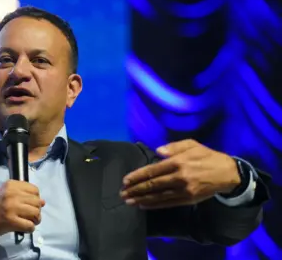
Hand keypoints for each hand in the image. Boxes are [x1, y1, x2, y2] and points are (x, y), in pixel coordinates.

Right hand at [0, 180, 44, 236]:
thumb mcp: (6, 192)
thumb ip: (22, 194)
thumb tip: (43, 201)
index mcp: (12, 185)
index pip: (35, 190)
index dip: (36, 198)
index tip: (30, 204)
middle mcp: (13, 194)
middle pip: (37, 201)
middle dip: (37, 210)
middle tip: (31, 215)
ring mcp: (12, 207)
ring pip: (36, 213)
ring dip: (35, 220)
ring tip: (29, 221)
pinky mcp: (11, 221)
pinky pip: (30, 225)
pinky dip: (30, 228)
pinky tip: (24, 228)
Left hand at [120, 139, 240, 208]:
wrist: (228, 173)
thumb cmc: (207, 156)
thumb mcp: (192, 144)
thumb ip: (173, 147)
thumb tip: (157, 151)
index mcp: (178, 162)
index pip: (153, 170)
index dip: (137, 176)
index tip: (125, 180)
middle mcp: (179, 177)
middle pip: (152, 184)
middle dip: (136, 189)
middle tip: (122, 193)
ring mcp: (184, 190)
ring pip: (158, 196)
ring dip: (142, 199)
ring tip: (129, 201)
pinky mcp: (188, 199)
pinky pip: (168, 203)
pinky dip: (154, 205)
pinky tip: (144, 205)